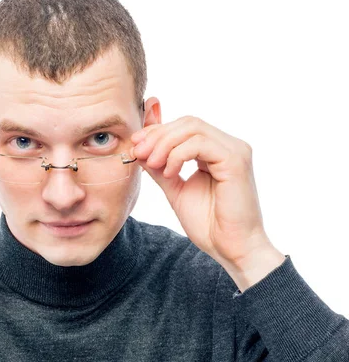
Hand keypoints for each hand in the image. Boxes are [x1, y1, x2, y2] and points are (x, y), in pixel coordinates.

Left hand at [130, 116, 283, 288]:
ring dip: (164, 144)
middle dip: (157, 135)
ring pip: (192, 127)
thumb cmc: (209, 224)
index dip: (157, 131)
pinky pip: (199, 143)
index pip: (184, 127)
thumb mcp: (175, 189)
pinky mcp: (236, 160)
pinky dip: (177, 154)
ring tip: (152, 164)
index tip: (135, 144)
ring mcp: (235, 150)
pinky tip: (170, 172)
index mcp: (217, 150)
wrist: (231, 249)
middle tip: (139, 152)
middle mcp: (229, 145)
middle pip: (187, 122)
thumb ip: (160, 167)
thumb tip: (139, 148)